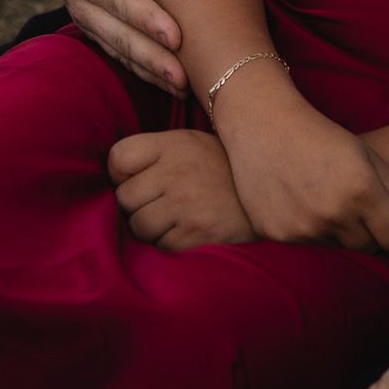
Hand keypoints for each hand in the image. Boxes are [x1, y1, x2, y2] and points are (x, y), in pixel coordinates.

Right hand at [50, 0, 189, 93]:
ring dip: (151, 72)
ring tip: (184, 88)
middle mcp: (81, 2)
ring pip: (120, 52)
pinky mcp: (98, 31)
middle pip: (119, 36)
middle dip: (152, 58)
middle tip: (184, 77)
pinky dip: (144, 71)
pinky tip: (171, 84)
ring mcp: (87, 21)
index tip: (176, 36)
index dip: (146, 19)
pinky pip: (121, 55)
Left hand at [108, 129, 256, 249]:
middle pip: (124, 198)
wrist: (271, 189)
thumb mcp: (191, 143)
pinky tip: (187, 230)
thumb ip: (156, 153)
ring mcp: (184, 205)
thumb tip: (117, 175)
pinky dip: (169, 243)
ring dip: (151, 228)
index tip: (136, 179)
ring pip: (138, 226)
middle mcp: (174, 172)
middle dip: (136, 205)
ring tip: (172, 218)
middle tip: (158, 202)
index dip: (121, 173)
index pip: (118, 158)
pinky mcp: (195, 233)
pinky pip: (161, 246)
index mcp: (171, 145)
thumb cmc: (224, 167)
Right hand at [217, 87, 388, 252]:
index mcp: (362, 191)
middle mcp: (334, 214)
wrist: (262, 123)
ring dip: (337, 234)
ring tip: (326, 202)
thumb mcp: (363, 152)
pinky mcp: (276, 234)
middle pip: (367, 247)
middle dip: (368, 234)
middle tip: (356, 210)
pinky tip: (300, 205)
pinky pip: (305, 246)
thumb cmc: (319, 134)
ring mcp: (303, 227)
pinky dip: (308, 233)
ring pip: (336, 249)